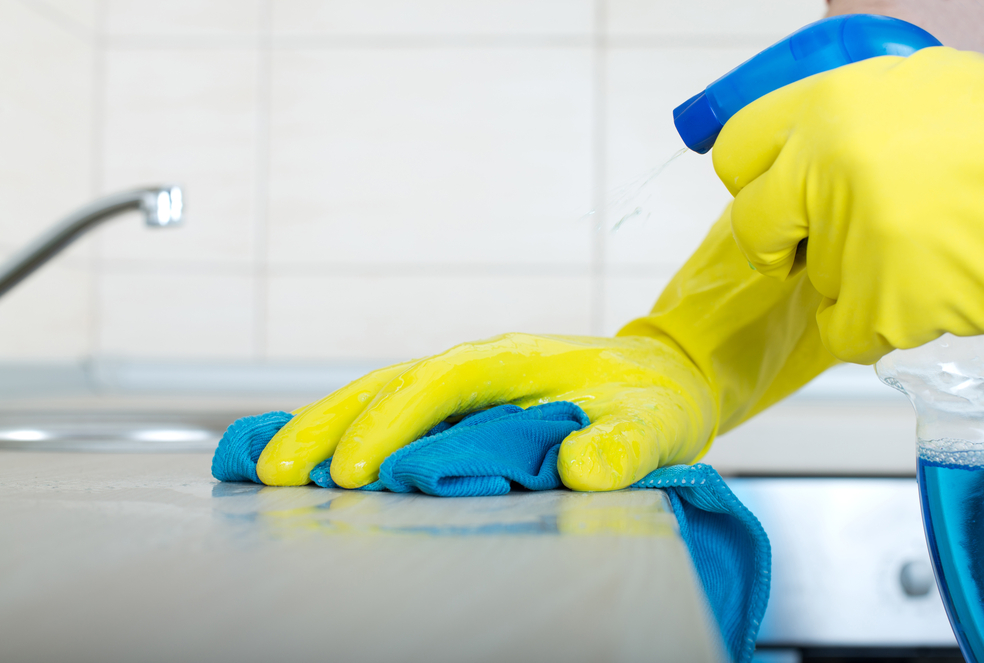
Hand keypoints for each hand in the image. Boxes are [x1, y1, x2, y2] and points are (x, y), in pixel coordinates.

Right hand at [256, 334, 715, 490]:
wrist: (658, 383)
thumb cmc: (651, 401)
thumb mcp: (653, 424)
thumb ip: (624, 445)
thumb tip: (581, 469)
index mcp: (512, 360)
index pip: (439, 383)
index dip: (392, 423)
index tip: (358, 471)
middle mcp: (474, 368)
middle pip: (385, 385)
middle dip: (329, 426)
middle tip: (279, 473)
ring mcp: (459, 389)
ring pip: (375, 399)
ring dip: (322, 431)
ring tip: (270, 471)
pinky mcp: (454, 413)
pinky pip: (389, 419)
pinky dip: (343, 437)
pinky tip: (306, 464)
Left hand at [712, 47, 983, 362]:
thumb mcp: (918, 87)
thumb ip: (845, 116)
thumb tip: (801, 145)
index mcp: (831, 106)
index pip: (736, 148)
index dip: (750, 175)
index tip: (765, 190)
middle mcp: (826, 171)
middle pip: (758, 224)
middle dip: (786, 233)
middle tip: (829, 229)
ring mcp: (849, 243)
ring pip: (813, 275)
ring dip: (850, 269)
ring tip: (917, 244)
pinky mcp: (880, 306)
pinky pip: (840, 330)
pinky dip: (868, 321)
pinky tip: (910, 294)